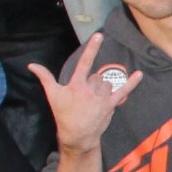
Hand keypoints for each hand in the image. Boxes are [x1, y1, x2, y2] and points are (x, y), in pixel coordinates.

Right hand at [34, 38, 134, 155]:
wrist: (77, 135)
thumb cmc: (63, 114)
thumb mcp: (52, 95)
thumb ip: (44, 77)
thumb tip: (31, 65)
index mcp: (76, 85)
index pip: (84, 63)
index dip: (92, 49)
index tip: (99, 35)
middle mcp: (90, 90)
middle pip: (97, 76)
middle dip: (93, 84)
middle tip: (85, 97)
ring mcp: (101, 98)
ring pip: (107, 83)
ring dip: (103, 89)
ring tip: (94, 101)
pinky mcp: (110, 105)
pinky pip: (123, 91)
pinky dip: (132, 82)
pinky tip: (140, 74)